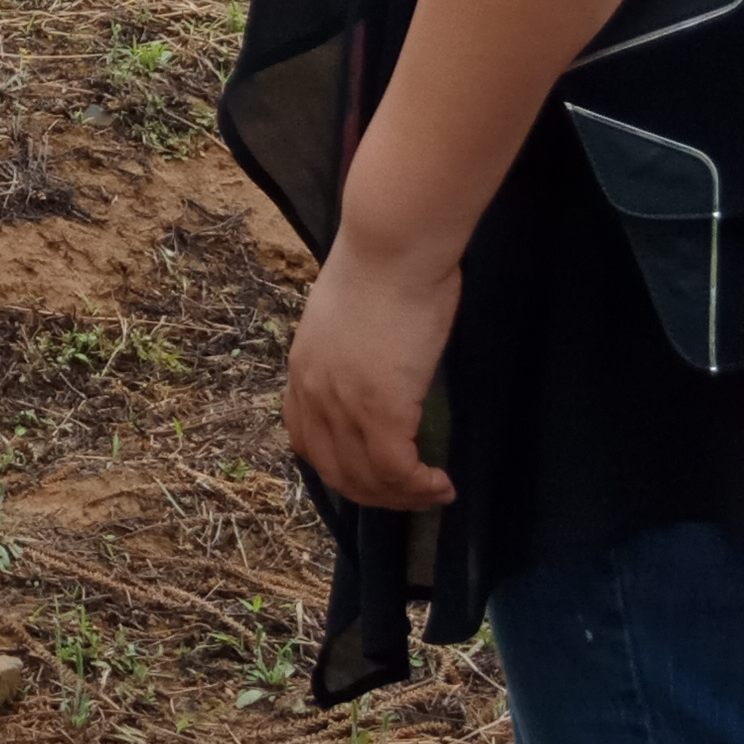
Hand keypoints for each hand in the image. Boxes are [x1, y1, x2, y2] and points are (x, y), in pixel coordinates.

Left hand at [285, 238, 460, 507]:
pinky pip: (396, 470)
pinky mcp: (380, 409)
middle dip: (374, 493)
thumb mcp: (347, 315)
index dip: (339, 466)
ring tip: (433, 493)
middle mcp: (313, 393)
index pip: (305, 440)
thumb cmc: (383, 266)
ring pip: (365, 478)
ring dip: (401, 497)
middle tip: (411, 495)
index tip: (373, 474)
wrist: (392, 247)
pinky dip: (419, 487)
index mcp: (302, 369)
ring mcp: (343, 405)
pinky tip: (442, 484)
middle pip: (334, 469)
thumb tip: (377, 365)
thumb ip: (351, 348)